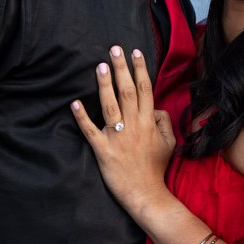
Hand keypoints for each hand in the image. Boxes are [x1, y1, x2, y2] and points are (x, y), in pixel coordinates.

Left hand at [72, 45, 176, 215]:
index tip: (135, 52)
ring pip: (110, 106)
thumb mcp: (169, 143)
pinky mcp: (103, 150)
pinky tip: (74, 103)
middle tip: (114, 49)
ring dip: (104, 85)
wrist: (146, 194)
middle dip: (121, 68)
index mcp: (149, 122)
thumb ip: (164, 122)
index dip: (140, 69)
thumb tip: (155, 108)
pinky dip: (82, 117)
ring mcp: (117, 137)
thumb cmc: (156, 168)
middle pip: (127, 91)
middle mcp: (134, 125)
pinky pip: (90, 131)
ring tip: (99, 66)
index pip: (145, 90)